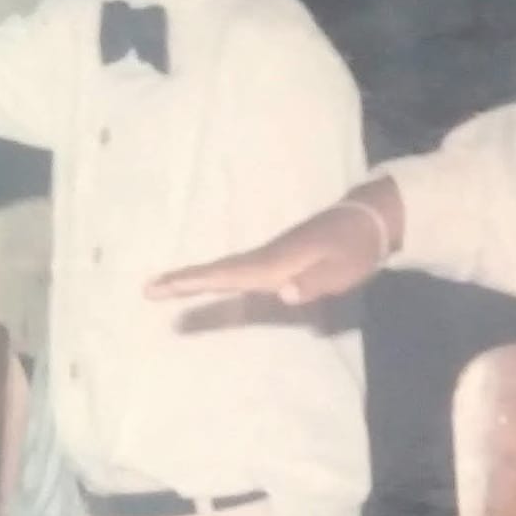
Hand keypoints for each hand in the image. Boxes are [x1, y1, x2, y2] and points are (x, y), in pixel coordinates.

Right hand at [148, 182, 401, 308]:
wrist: (368, 220)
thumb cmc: (356, 249)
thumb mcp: (343, 270)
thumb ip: (315, 283)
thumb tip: (283, 294)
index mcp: (277, 262)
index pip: (230, 274)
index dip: (197, 281)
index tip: (164, 285)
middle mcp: (266, 258)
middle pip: (219, 271)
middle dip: (184, 280)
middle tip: (148, 289)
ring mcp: (271, 257)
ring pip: (227, 271)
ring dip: (196, 279)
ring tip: (165, 288)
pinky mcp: (278, 260)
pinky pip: (240, 271)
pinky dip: (218, 278)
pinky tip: (209, 285)